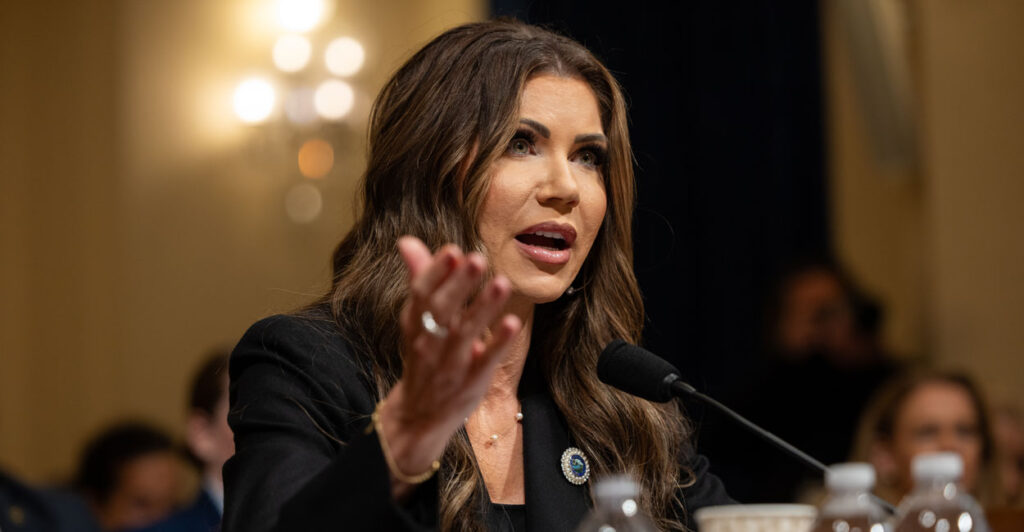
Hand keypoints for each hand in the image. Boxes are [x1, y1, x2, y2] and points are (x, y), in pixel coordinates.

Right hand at [377, 236, 521, 492]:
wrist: (418, 415)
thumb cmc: (425, 356)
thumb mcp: (417, 320)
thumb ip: (419, 279)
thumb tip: (407, 241)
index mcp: (415, 324)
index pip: (421, 294)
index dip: (436, 272)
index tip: (452, 250)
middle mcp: (429, 342)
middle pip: (442, 310)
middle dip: (459, 285)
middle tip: (477, 259)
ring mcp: (451, 363)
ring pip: (465, 333)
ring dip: (483, 308)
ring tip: (502, 283)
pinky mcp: (471, 381)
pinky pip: (485, 361)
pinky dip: (498, 343)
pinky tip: (513, 323)